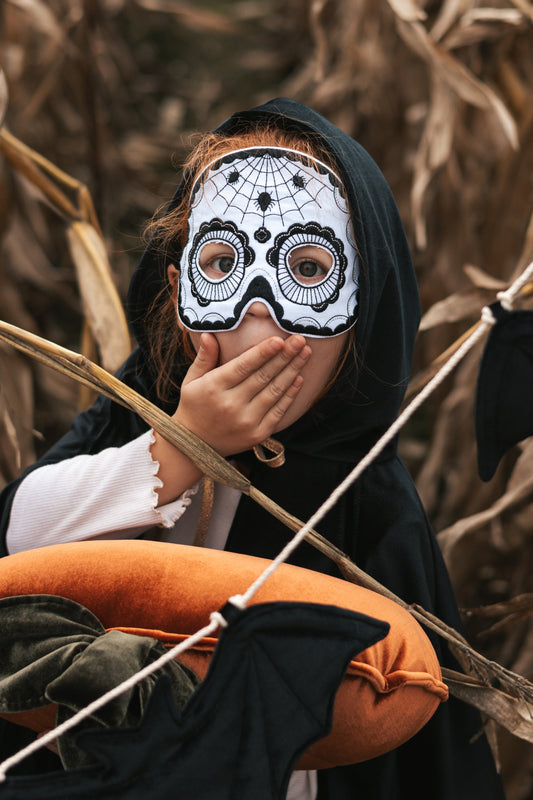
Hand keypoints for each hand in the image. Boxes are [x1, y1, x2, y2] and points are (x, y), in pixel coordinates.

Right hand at [173, 332, 310, 456]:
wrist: (195, 446)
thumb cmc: (194, 406)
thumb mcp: (191, 380)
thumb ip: (204, 357)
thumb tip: (209, 334)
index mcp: (214, 387)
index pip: (243, 366)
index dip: (262, 352)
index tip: (279, 339)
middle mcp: (231, 405)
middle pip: (263, 376)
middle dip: (284, 356)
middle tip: (300, 340)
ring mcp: (246, 421)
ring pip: (274, 391)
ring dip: (292, 371)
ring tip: (305, 353)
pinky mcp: (258, 434)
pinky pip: (278, 411)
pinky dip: (290, 394)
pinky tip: (299, 378)